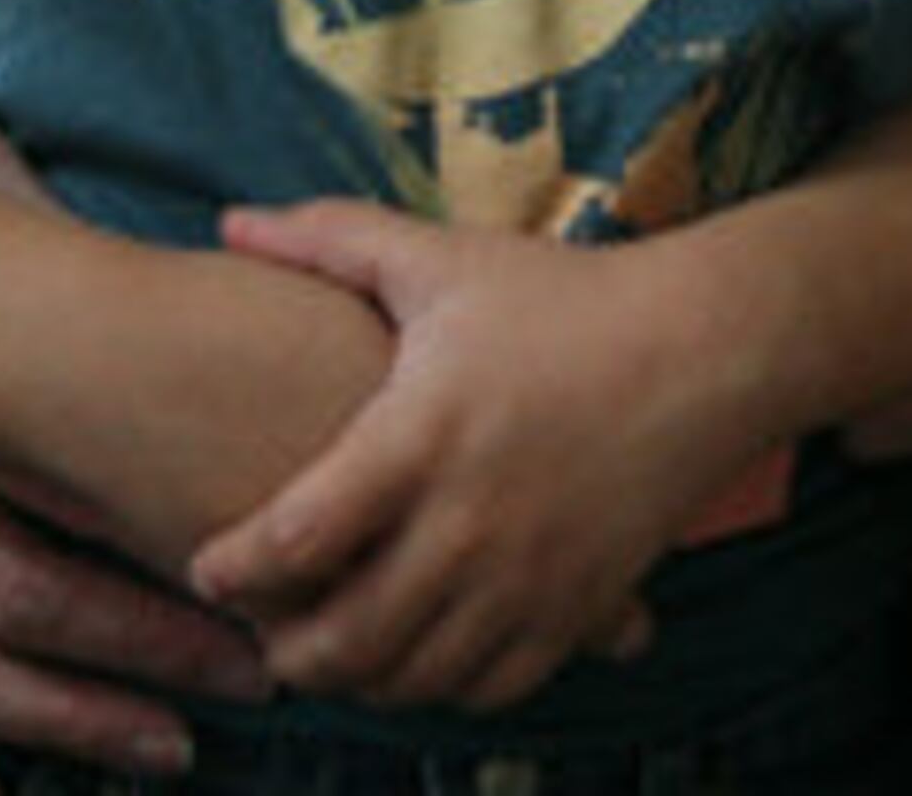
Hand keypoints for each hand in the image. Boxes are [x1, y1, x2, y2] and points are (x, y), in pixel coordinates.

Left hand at [194, 200, 755, 712]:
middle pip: (341, 638)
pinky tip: (420, 648)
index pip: (294, 537)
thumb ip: (331, 240)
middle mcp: (471, 520)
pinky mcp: (577, 609)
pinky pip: (488, 689)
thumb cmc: (565, 298)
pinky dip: (440, 685)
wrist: (704, 347)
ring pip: (410, 678)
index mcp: (423, 434)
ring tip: (331, 643)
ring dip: (357, 675)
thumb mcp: (444, 259)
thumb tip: (230, 222)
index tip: (207, 564)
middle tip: (261, 627)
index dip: (231, 567)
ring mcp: (529, 576)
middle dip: (282, 647)